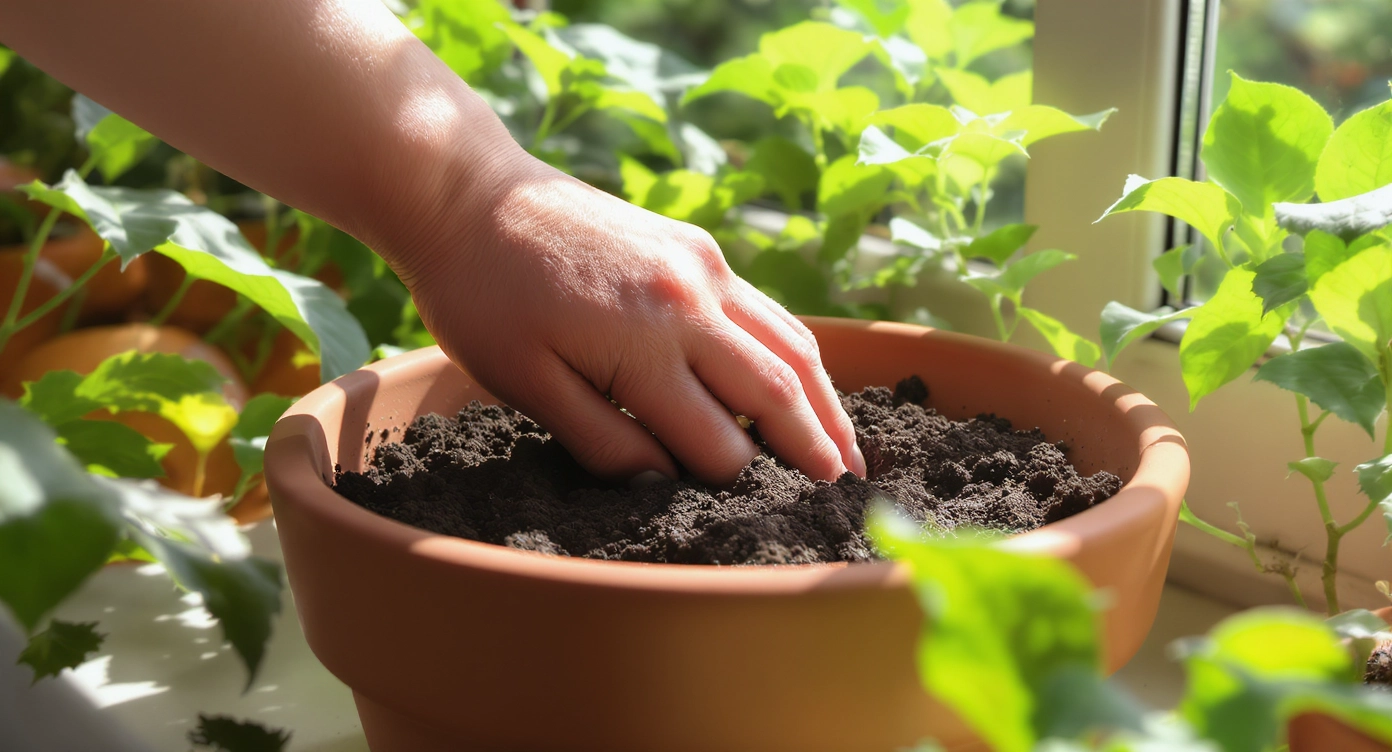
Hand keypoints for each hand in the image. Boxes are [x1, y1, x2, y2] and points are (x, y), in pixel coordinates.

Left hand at [401, 155, 865, 485]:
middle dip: (816, 447)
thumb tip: (665, 482)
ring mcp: (705, 266)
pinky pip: (767, 311)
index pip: (718, 439)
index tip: (748, 514)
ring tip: (848, 449)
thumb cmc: (484, 300)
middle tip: (844, 493)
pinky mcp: (701, 248)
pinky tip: (805, 384)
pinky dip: (797, 355)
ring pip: (791, 344)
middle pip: (780, 388)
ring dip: (826, 400)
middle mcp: (693, 300)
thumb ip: (602, 442)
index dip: (732, 484)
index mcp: (645, 344)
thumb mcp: (525, 386)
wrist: (470, 198)